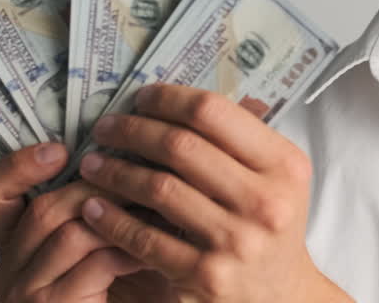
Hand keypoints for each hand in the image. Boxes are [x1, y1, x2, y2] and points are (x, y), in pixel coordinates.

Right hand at [0, 142, 148, 301]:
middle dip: (98, 189)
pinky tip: (149, 253)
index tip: (59, 150)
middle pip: (42, 209)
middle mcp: (8, 268)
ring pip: (70, 233)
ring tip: (155, 214)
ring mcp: (25, 292)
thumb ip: (88, 203)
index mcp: (13, 242)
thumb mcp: (95, 238)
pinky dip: (128, 253)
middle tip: (141, 178)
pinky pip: (94, 264)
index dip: (18, 165)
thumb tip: (114, 151)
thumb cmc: (116, 289)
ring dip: (120, 220)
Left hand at [76, 84, 351, 302]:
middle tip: (106, 127)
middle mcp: (265, 201)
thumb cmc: (270, 223)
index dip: (168, 99)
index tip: (141, 98)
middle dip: (133, 131)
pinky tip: (94, 206)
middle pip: (181, 147)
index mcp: (284, 165)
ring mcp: (235, 241)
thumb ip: (240, 138)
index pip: (214, 113)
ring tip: (93, 163)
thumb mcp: (275, 176)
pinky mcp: (205, 276)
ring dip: (115, 172)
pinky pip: (144, 238)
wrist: (280, 294)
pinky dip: (112, 219)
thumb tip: (179, 95)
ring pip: (158, 189)